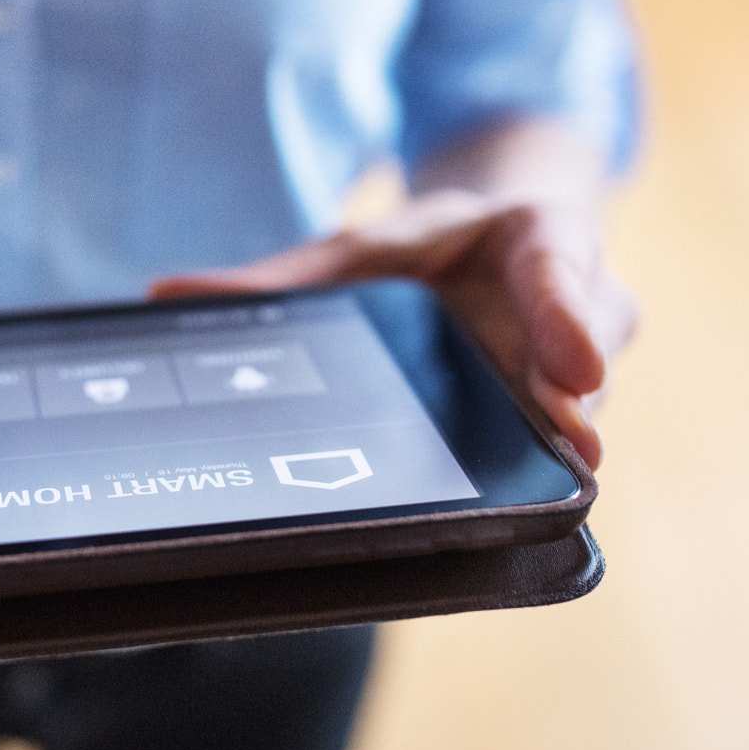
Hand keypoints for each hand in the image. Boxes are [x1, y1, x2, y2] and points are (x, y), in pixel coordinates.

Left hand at [150, 191, 636, 467]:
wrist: (490, 247)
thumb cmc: (426, 251)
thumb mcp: (357, 250)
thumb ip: (278, 281)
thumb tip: (165, 294)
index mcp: (538, 239)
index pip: (560, 265)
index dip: (569, 315)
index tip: (580, 366)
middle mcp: (579, 309)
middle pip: (584, 360)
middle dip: (573, 406)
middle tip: (570, 445)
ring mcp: (583, 371)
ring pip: (580, 414)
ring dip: (561, 448)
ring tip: (555, 487)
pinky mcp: (567, 417)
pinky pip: (555, 450)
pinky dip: (535, 476)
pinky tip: (516, 510)